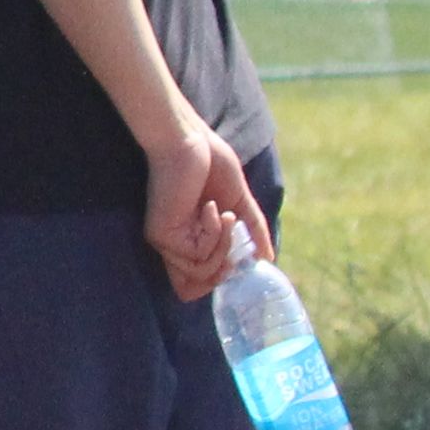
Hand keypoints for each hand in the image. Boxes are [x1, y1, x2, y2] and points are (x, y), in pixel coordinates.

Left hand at [140, 114, 271, 302]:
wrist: (188, 141)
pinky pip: (199, 256)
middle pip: (196, 288)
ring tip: (227, 215)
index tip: (237, 259)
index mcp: (187, 238)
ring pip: (203, 273)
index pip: (192, 284)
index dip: (218, 281)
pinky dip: (215, 234)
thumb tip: (267, 259)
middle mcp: (173, 245)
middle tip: (236, 236)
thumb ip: (251, 230)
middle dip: (226, 267)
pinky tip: (211, 208)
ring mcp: (166, 241)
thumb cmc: (209, 164)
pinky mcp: (162, 235)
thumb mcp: (238, 202)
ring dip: (225, 246)